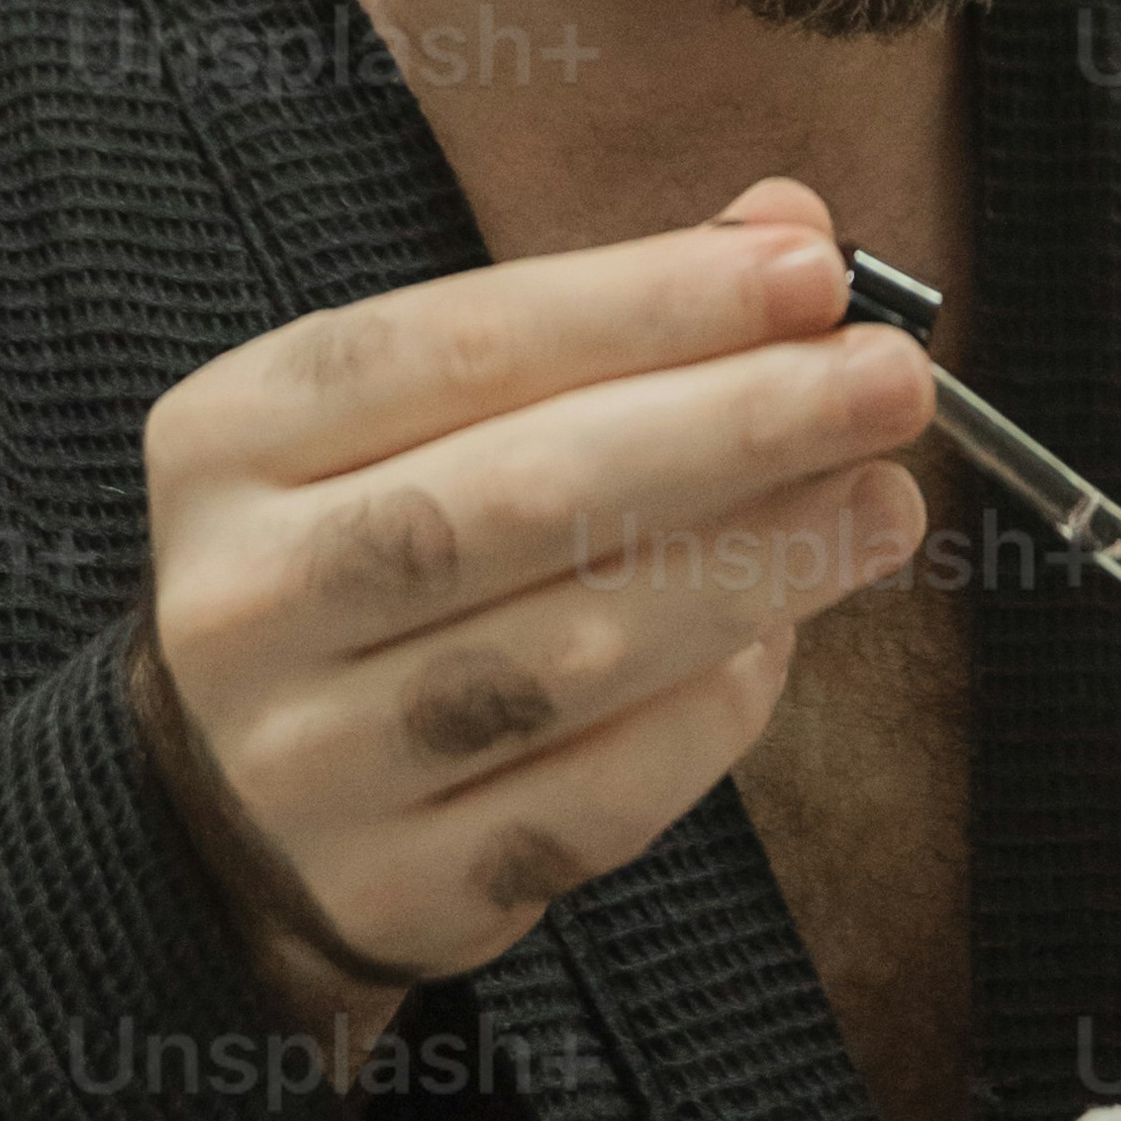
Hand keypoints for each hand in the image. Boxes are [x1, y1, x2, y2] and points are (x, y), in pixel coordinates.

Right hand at [126, 173, 928, 1048]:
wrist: (240, 805)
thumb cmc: (375, 556)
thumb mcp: (424, 417)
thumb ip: (600, 322)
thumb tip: (789, 232)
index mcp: (229, 442)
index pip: (460, 343)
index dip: (650, 300)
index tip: (813, 269)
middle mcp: (244, 600)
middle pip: (523, 494)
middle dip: (737, 425)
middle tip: (892, 380)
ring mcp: (306, 762)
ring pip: (574, 651)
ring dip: (758, 565)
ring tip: (880, 501)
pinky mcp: (392, 888)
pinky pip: (597, 795)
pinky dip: (711, 712)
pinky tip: (780, 640)